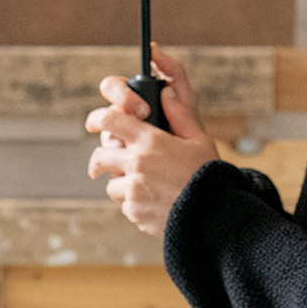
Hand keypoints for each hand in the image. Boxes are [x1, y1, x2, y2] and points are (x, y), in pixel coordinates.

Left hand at [85, 42, 218, 236]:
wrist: (213, 215)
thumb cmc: (207, 175)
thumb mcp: (199, 140)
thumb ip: (180, 115)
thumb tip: (167, 92)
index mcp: (150, 140)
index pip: (110, 120)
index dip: (97, 118)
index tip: (93, 123)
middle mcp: (137, 163)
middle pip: (99, 157)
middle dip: (99, 161)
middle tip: (102, 165)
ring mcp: (133, 189)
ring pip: (111, 185)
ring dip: (121, 185)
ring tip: (144, 188)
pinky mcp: (134, 211)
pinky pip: (125, 206)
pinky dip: (134, 205)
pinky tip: (154, 203)